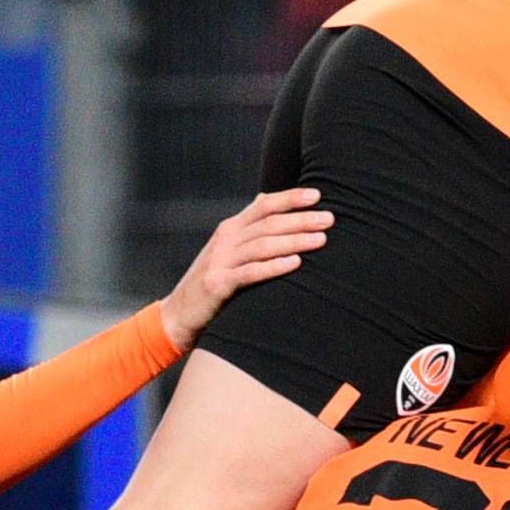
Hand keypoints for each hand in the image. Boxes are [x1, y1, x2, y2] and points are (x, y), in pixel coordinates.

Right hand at [157, 188, 333, 350]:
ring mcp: (220, 261)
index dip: (290, 198)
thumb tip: (265, 198)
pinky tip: (296, 264)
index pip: (263, 205)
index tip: (318, 195)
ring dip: (294, 241)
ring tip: (320, 239)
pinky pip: (250, 273)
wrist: (179, 314)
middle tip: (330, 219)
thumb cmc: (214, 280)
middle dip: (301, 220)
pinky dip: (274, 267)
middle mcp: (225, 240)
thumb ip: (247, 227)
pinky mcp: (217, 284)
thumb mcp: (228, 249)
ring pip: (262, 246)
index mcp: (230, 228)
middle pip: (268, 224)